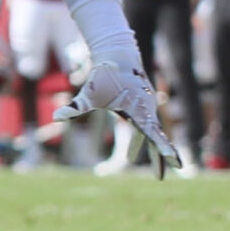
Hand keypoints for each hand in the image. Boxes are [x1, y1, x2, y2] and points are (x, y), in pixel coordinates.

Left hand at [57, 61, 180, 176]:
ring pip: (152, 133)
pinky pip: (145, 127)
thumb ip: (75, 107)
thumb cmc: (103, 75)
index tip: (173, 160)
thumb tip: (56, 116)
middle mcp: (147, 109)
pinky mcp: (143, 104)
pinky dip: (142, 140)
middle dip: (163, 156)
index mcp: (138, 109)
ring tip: (157, 172)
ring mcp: (147, 106)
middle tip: (167, 176)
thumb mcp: (89, 93)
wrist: (117, 54)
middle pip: (156, 137)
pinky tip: (132, 154)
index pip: (152, 133)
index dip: (162, 147)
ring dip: (153, 151)